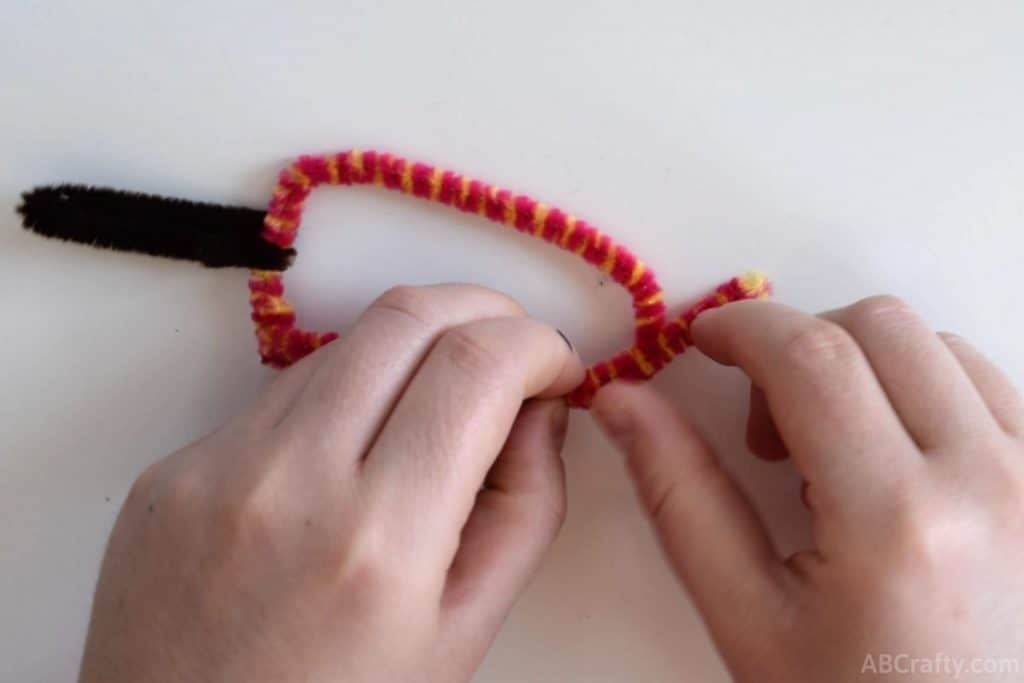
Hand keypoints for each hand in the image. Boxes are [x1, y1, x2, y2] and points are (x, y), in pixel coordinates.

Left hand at [79, 284, 581, 682]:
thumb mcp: (463, 632)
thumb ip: (525, 509)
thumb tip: (538, 408)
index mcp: (379, 541)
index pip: (477, 365)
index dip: (538, 344)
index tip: (553, 367)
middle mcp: (289, 482)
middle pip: (407, 314)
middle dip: (483, 312)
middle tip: (509, 353)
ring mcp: (217, 465)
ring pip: (344, 346)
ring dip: (410, 356)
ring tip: (427, 419)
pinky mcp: (177, 465)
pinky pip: (280, 395)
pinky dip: (341, 399)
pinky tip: (350, 457)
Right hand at [593, 296, 1023, 681]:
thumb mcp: (749, 618)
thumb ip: (680, 495)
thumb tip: (625, 402)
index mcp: (896, 520)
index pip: (809, 357)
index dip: (742, 327)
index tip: (706, 341)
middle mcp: (988, 482)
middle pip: (878, 325)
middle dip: (798, 347)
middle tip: (769, 427)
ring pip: (937, 344)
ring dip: (864, 368)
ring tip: (836, 455)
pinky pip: (988, 384)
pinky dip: (922, 392)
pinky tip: (894, 460)